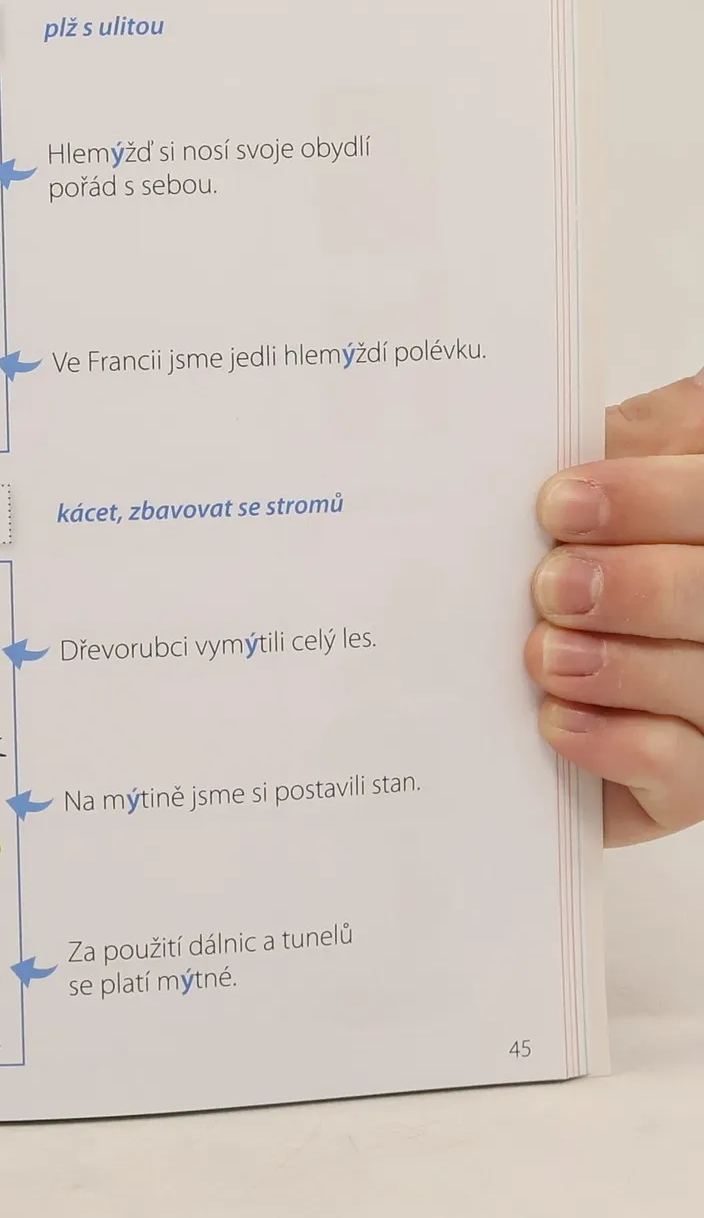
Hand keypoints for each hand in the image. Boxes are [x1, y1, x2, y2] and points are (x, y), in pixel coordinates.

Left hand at [530, 372, 703, 843]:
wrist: (531, 687)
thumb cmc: (578, 564)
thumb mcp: (602, 491)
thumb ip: (623, 447)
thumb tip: (587, 430)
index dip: (651, 500)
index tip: (559, 506)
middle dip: (639, 587)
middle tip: (551, 586)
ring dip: (622, 666)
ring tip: (546, 654)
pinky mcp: (699, 787)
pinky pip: (686, 773)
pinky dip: (618, 744)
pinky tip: (557, 721)